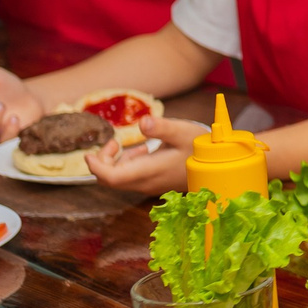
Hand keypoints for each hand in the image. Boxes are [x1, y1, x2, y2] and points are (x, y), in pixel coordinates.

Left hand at [91, 116, 206, 194]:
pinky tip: (143, 152)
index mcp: (149, 171)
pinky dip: (127, 164)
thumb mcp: (183, 132)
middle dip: (103, 161)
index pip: (112, 177)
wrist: (218, 166)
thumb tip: (142, 122)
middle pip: (110, 180)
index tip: (89, 152)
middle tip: (114, 142)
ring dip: (115, 162)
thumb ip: (162, 127)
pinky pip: (130, 178)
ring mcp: (149, 185)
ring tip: (129, 145)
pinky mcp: (154, 184)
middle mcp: (146, 183)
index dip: (96, 166)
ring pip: (119, 180)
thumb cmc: (201, 148)